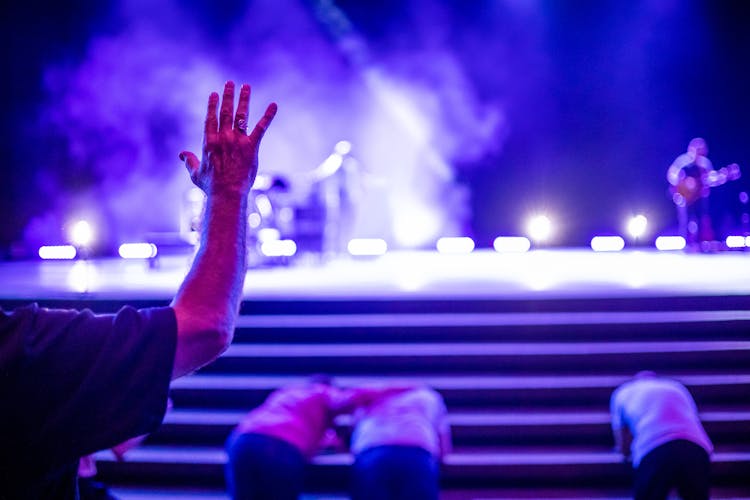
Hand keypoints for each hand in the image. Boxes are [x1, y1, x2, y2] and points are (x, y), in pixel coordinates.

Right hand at [180, 81, 276, 196]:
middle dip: (228, 96)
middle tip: (230, 83)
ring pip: (241, 115)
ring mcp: (237, 141)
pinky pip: (261, 128)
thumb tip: (181, 154)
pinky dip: (268, 116)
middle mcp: (223, 137)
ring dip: (244, 99)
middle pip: (225, 112)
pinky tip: (274, 105)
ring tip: (246, 87)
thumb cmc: (211, 186)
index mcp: (209, 142)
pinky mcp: (251, 147)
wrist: (226, 193)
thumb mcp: (195, 173)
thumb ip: (189, 161)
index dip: (212, 105)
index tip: (214, 94)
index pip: (210, 119)